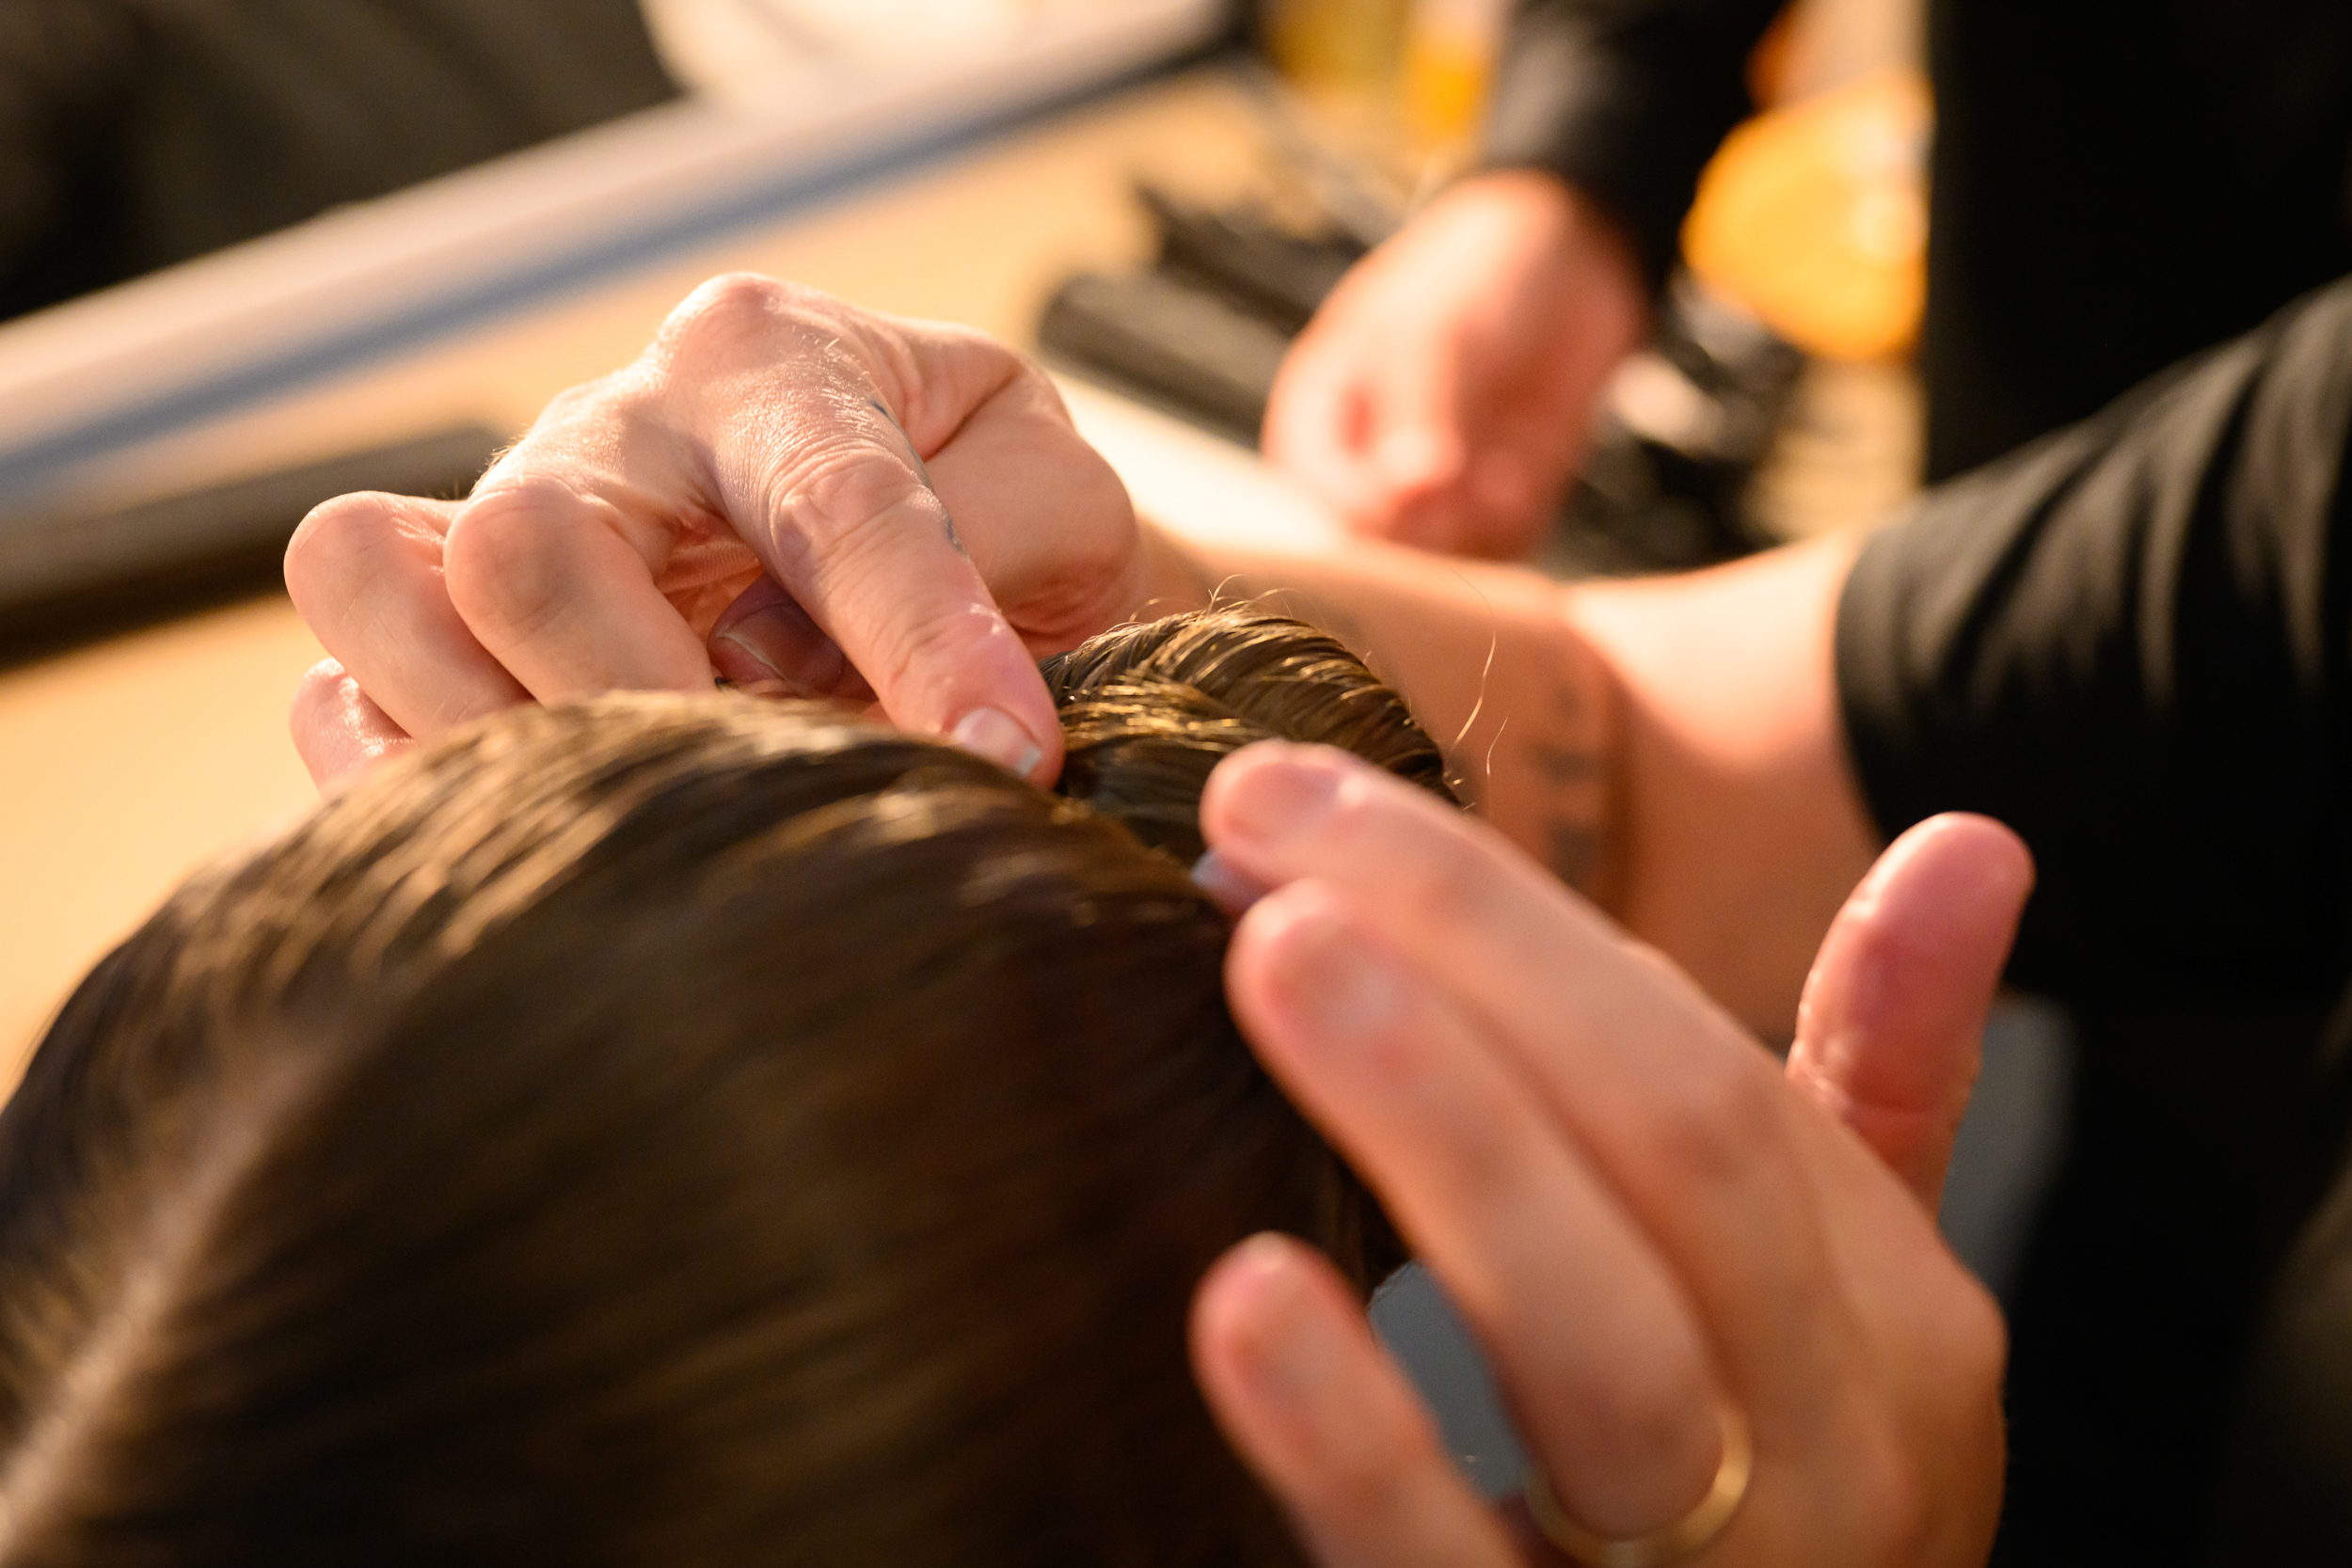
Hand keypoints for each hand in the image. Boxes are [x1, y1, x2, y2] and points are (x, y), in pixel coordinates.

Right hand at [285, 275, 1161, 789]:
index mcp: (771, 362)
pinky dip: (408, 787)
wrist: (936, 541)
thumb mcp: (1062, 511)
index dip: (920, 638)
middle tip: (755, 795)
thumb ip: (998, 563)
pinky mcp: (426, 633)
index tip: (1003, 759)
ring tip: (640, 823)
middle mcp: (609, 429)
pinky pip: (333, 695)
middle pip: (528, 542)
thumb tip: (885, 706)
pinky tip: (541, 845)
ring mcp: (492, 521)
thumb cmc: (999, 528)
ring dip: (500, 742)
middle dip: (645, 702)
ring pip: (372, 588)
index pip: (830, 501)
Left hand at [1187, 743, 2028, 1566]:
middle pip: (1676, 1162)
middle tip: (1256, 821)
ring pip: (1603, 1353)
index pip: (1704, 1077)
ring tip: (1275, 964)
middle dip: (1470, 966)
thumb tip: (1975, 842)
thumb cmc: (1770, 1486)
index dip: (1499, 923)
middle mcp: (1838, 1455)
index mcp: (1895, 1331)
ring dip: (1449, 1137)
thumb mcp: (1842, 1296)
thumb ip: (1886, 1079)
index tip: (1293, 801)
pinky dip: (1362, 1441)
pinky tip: (1244, 1298)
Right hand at [1262, 172, 1646, 559]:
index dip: (1366, 503)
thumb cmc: (1476, 277)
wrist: (1573, 255)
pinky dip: (1515, 520)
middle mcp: (1366, 467)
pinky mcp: (1492, 508)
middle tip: (1472, 483)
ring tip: (1504, 470)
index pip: (1320, 491)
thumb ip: (1419, 415)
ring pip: (1441, 559)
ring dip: (1477, 525)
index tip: (1423, 485)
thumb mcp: (1436, 334)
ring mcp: (1431, 494)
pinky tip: (1522, 470)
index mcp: (1320, 418)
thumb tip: (1410, 492)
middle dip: (1428, 527)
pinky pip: (1497, 550)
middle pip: (1377, 544)